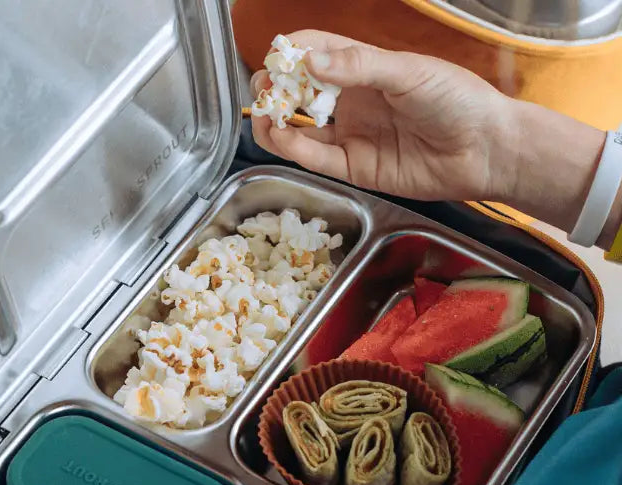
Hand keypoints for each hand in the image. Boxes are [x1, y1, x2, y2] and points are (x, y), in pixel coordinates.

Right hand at [250, 31, 515, 201]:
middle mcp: (353, 101)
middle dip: (276, 89)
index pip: (317, 54)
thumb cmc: (456, 101)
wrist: (483, 150)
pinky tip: (280, 136)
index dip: (292, 54)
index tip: (275, 58)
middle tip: (262, 90)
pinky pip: (316, 158)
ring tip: (262, 115)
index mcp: (366, 69)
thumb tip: (311, 63)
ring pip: (301, 129)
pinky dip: (294, 148)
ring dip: (276, 121)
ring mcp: (351, 135)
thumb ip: (359, 66)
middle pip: (301, 93)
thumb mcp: (408, 72)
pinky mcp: (354, 168)